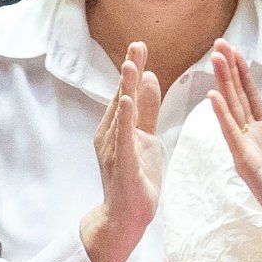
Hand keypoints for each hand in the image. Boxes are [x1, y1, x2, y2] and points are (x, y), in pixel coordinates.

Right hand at [81, 40, 164, 261]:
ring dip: (125, 88)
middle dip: (129, 71)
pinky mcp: (122, 164)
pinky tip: (125, 101)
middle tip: (137, 44)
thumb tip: (150, 76)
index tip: (139, 45)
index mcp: (119, 126)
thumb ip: (148, 109)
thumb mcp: (148, 137)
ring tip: (131, 64)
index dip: (133, 69)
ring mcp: (114, 149)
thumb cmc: (137, 176)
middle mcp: (111, 134)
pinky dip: (124, 119)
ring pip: (121, 114)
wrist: (126, 217)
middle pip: (122, 96)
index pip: (127, 92)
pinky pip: (123, 138)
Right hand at [207, 36, 261, 257]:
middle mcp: (253, 140)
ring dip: (223, 84)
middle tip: (218, 43)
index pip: (251, 98)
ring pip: (232, 110)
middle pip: (238, 97)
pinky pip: (232, 135)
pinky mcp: (247, 163)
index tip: (235, 51)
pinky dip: (223, 115)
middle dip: (229, 70)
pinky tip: (214, 96)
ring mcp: (247, 151)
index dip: (243, 74)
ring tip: (215, 58)